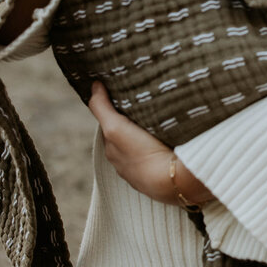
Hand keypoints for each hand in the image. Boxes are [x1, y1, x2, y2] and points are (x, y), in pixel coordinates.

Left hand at [88, 81, 215, 206]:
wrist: (173, 181)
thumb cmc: (143, 154)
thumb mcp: (115, 127)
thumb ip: (102, 108)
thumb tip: (93, 85)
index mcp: (114, 151)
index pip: (111, 126)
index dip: (116, 111)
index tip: (125, 97)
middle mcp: (126, 164)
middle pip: (128, 137)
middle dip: (133, 123)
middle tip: (145, 105)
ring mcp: (146, 172)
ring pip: (145, 148)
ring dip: (149, 136)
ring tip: (162, 121)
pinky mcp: (165, 175)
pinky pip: (160, 156)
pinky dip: (162, 147)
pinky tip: (172, 140)